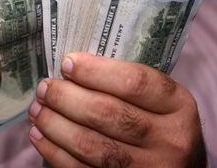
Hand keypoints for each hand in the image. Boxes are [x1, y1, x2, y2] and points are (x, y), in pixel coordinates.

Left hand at [28, 53, 205, 167]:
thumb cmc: (162, 127)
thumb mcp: (162, 102)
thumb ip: (129, 85)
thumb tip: (71, 67)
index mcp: (179, 106)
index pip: (135, 82)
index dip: (96, 71)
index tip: (67, 62)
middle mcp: (169, 140)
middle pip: (109, 114)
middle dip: (67, 98)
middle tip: (45, 87)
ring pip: (93, 146)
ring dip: (56, 125)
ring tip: (38, 109)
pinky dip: (56, 153)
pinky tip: (40, 136)